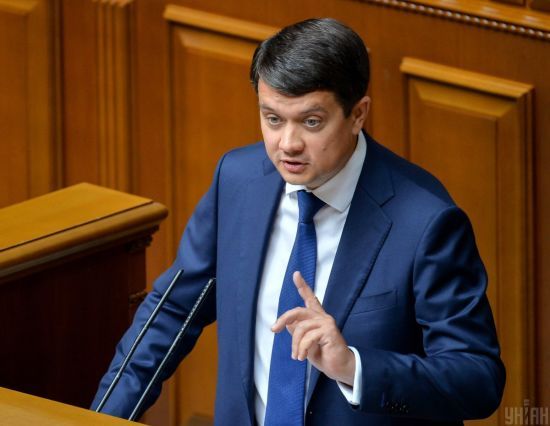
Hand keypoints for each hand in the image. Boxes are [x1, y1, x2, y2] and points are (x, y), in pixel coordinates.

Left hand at [271, 271, 355, 385]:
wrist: (339, 367)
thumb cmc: (323, 355)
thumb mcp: (305, 344)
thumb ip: (298, 332)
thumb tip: (288, 324)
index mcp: (317, 317)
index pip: (309, 298)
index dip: (302, 285)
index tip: (296, 274)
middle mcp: (322, 316)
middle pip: (298, 311)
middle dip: (283, 319)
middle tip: (274, 329)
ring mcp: (326, 322)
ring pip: (300, 328)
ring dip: (295, 344)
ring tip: (297, 356)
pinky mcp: (329, 331)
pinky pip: (308, 337)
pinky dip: (302, 348)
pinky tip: (302, 357)